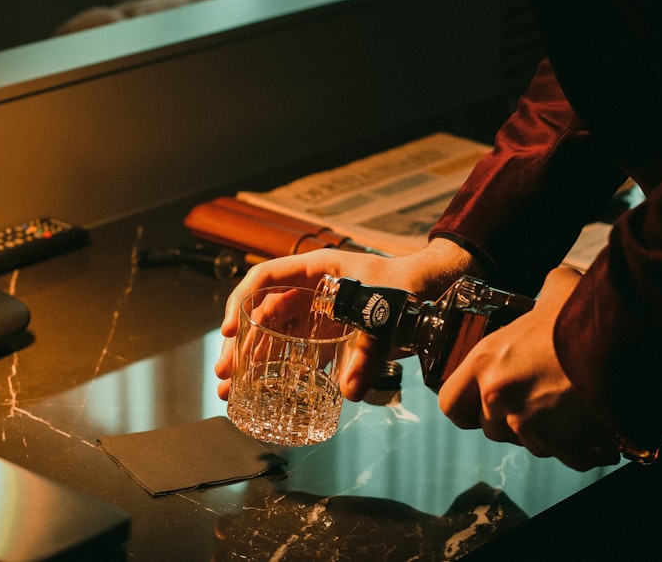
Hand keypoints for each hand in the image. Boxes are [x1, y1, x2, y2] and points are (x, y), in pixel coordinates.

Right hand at [215, 239, 483, 401]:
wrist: (437, 289)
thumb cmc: (408, 287)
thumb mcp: (386, 314)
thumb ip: (368, 352)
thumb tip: (350, 391)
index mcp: (317, 269)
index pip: (266, 278)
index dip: (241, 304)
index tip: (228, 333)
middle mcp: (312, 288)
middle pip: (264, 312)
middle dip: (240, 344)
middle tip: (224, 376)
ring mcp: (320, 311)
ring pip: (276, 334)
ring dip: (253, 360)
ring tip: (232, 391)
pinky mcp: (332, 332)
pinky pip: (299, 349)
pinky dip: (282, 368)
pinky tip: (266, 390)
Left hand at [437, 267, 620, 470]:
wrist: (625, 339)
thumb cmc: (585, 313)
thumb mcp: (556, 290)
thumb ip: (543, 293)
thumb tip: (553, 287)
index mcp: (486, 361)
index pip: (451, 404)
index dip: (467, 407)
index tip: (483, 402)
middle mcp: (499, 396)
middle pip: (492, 429)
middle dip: (513, 421)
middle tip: (540, 400)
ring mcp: (529, 425)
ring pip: (531, 444)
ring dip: (549, 434)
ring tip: (571, 407)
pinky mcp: (563, 446)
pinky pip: (567, 456)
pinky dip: (582, 447)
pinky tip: (594, 424)